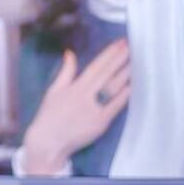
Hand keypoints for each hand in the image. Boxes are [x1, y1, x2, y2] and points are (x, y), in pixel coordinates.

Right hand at [21, 39, 130, 175]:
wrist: (49, 141)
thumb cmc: (49, 116)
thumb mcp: (53, 91)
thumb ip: (65, 72)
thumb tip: (70, 53)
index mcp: (75, 86)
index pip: (96, 66)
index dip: (109, 54)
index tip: (119, 43)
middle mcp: (86, 95)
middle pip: (107, 74)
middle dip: (119, 59)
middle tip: (131, 47)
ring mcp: (95, 109)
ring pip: (113, 87)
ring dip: (125, 74)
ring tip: (134, 62)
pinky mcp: (101, 122)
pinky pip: (116, 106)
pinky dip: (124, 95)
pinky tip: (131, 86)